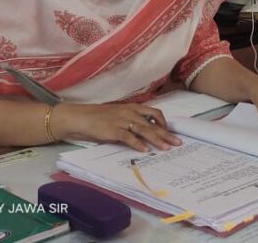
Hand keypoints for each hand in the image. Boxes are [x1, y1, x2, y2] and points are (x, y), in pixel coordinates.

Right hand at [53, 102, 181, 152]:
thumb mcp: (119, 115)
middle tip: (177, 142)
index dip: (164, 123)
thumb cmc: (99, 117)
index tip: (170, 132)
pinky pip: (129, 137)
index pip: (154, 113)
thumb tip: (146, 132)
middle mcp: (130, 112)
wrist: (80, 117)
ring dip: (157, 140)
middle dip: (166, 134)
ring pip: (144, 130)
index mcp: (132, 107)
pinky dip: (138, 144)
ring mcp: (122, 121)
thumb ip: (132, 121)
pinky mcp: (113, 130)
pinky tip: (145, 150)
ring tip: (166, 148)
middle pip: (153, 124)